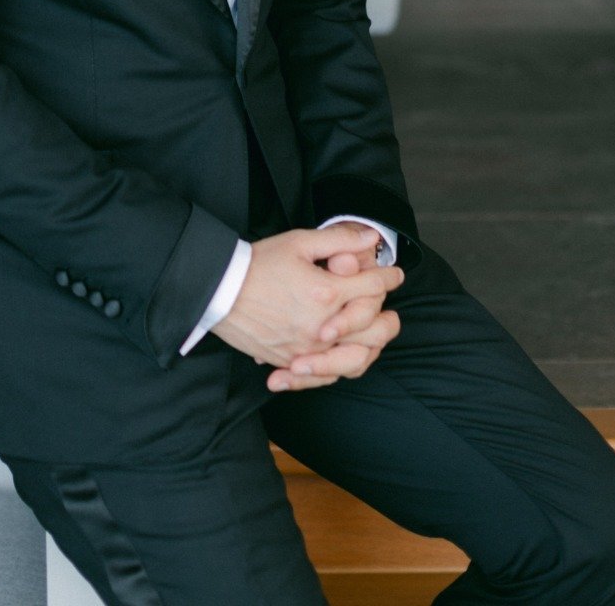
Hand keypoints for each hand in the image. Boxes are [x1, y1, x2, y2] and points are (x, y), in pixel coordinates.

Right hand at [212, 224, 402, 386]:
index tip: (395, 274)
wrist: (220, 290)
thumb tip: (370, 238)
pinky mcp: (292, 362)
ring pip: (355, 359)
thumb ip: (338, 240)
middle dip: (387, 317)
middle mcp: (322, 326)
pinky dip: (340, 367)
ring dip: (369, 346)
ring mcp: (308, 349)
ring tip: (372, 336)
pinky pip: (327, 376)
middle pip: (373, 329)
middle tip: (390, 310)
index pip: (371, 286)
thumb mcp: (298, 242)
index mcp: (327, 293)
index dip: (388, 277)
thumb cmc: (259, 263)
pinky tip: (342, 358)